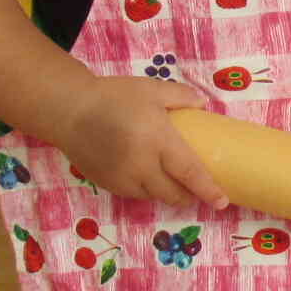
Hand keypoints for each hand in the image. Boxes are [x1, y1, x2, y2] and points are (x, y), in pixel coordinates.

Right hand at [56, 76, 227, 208]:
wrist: (68, 110)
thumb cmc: (114, 97)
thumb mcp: (152, 89)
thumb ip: (181, 96)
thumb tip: (203, 105)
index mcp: (158, 140)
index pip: (189, 172)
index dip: (207, 190)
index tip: (223, 201)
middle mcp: (141, 165)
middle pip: (173, 193)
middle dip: (189, 197)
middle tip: (199, 192)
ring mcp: (122, 177)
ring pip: (153, 196)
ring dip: (168, 194)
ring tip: (175, 184)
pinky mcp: (106, 183)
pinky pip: (134, 194)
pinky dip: (147, 190)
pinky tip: (149, 178)